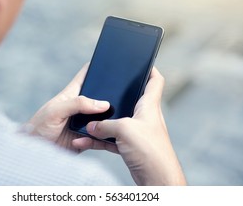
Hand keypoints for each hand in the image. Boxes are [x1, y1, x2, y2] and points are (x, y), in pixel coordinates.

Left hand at [25, 63, 109, 151]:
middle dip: (111, 96)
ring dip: (108, 120)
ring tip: (113, 121)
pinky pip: (101, 137)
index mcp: (71, 94)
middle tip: (121, 98)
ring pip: (104, 117)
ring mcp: (85, 122)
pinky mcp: (88, 138)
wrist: (35, 152)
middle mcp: (81, 107)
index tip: (109, 60)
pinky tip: (100, 138)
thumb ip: (77, 104)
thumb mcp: (56, 111)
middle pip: (100, 97)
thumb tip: (103, 103)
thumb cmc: (39, 127)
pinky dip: (102, 137)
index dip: (95, 67)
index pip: (85, 76)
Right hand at [72, 68, 186, 185]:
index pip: (155, 80)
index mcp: (149, 106)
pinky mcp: (131, 147)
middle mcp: (145, 117)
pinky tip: (85, 141)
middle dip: (116, 94)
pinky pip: (112, 138)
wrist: (157, 180)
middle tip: (103, 88)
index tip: (139, 61)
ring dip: (103, 122)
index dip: (149, 68)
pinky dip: (100, 139)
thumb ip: (104, 125)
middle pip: (132, 99)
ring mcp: (138, 132)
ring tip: (87, 121)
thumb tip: (91, 127)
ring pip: (117, 121)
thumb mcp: (124, 130)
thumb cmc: (149, 150)